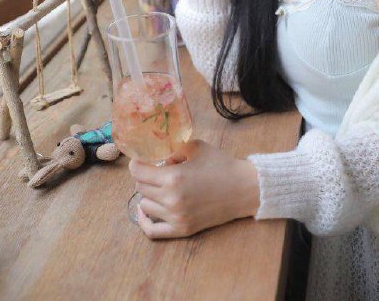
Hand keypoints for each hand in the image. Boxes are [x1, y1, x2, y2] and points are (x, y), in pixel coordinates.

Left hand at [129, 139, 260, 239]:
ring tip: (160, 186)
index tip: (139, 160)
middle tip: (154, 170)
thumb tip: (159, 159)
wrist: (243, 188)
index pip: (138, 172)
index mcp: (173, 177)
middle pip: (141, 187)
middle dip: (144, 176)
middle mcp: (171, 199)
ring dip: (149, 194)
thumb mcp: (195, 147)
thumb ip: (173, 150)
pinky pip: (152, 231)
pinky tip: (145, 210)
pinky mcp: (182, 229)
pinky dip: (144, 221)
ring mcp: (176, 217)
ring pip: (145, 205)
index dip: (136, 163)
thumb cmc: (220, 164)